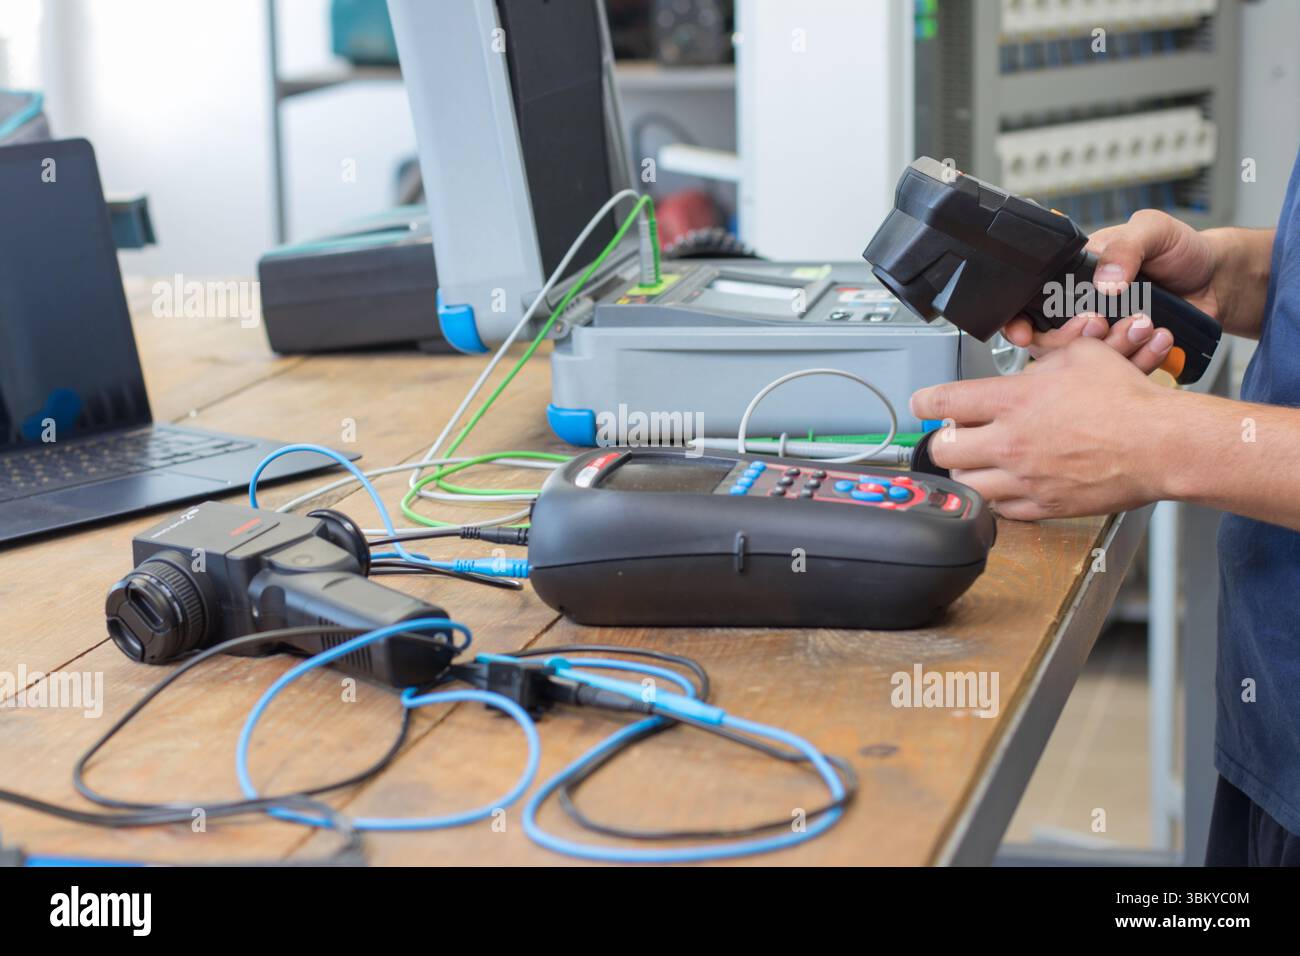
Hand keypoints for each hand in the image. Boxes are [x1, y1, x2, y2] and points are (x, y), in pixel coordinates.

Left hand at [911, 336, 1174, 519]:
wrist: (1161, 444)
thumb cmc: (1128, 401)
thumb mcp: (1081, 355)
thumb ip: (1042, 358)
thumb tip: (1027, 362)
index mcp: (1012, 400)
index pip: (941, 401)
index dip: (924, 401)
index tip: (923, 403)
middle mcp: (1009, 442)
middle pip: (943, 450)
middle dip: (944, 441)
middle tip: (956, 435)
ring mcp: (1024, 478)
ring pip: (965, 485)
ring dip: (967, 472)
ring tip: (980, 462)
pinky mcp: (1042, 506)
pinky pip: (1000, 510)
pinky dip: (997, 498)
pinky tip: (1008, 484)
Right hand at [1001, 209, 1221, 371]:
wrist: (1218, 281)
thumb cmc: (1180, 250)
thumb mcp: (1152, 230)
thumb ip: (1125, 248)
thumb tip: (1103, 281)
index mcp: (1073, 278)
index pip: (1032, 304)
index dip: (1022, 322)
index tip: (1026, 332)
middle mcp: (1080, 312)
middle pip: (1051, 342)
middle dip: (1073, 338)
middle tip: (1101, 321)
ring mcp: (1103, 340)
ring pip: (1084, 364)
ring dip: (1113, 348)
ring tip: (1145, 324)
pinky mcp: (1126, 360)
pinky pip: (1119, 375)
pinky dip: (1140, 360)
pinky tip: (1159, 339)